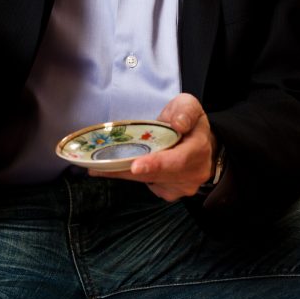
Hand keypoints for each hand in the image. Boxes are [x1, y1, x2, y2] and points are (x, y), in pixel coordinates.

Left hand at [88, 93, 217, 200]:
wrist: (199, 144)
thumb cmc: (189, 122)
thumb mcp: (188, 106)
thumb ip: (185, 111)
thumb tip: (178, 124)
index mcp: (199, 148)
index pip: (178, 160)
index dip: (156, 164)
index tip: (136, 166)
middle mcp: (195, 172)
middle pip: (157, 175)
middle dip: (128, 171)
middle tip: (101, 166)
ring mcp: (184, 186)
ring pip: (149, 182)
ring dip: (124, 174)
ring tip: (100, 167)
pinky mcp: (172, 192)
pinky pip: (148, 186)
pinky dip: (130, 177)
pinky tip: (118, 169)